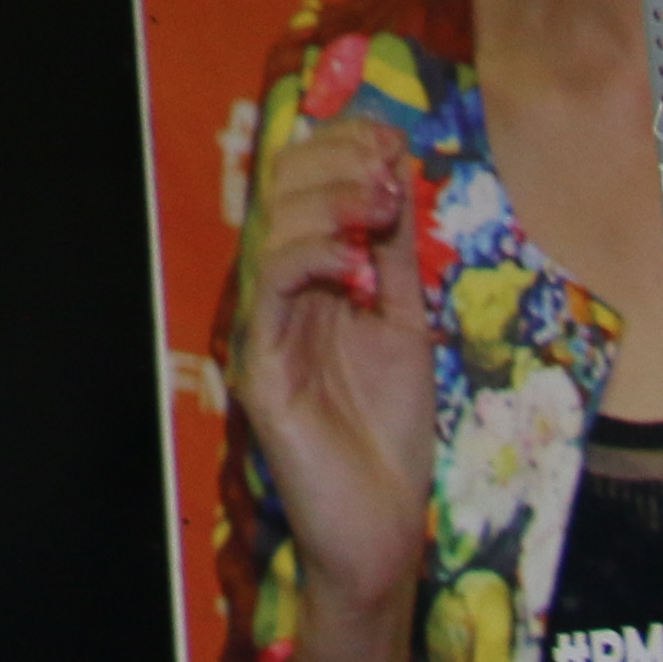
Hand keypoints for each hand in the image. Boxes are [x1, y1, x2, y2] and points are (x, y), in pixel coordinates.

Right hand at [235, 115, 434, 652]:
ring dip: (328, 203)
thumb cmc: (390, 430)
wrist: (382, 524)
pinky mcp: (259, 366)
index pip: (303, 187)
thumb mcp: (403, 321)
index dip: (339, 149)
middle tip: (386, 164)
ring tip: (379, 203)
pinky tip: (355, 263)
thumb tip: (395, 169)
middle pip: (280, 194)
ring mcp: (263, 327)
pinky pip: (270, 290)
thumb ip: (392, 253)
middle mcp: (277, 293)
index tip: (391, 137)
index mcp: (308, 278)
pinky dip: (310, 258)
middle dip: (333, 163)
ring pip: (272, 232)